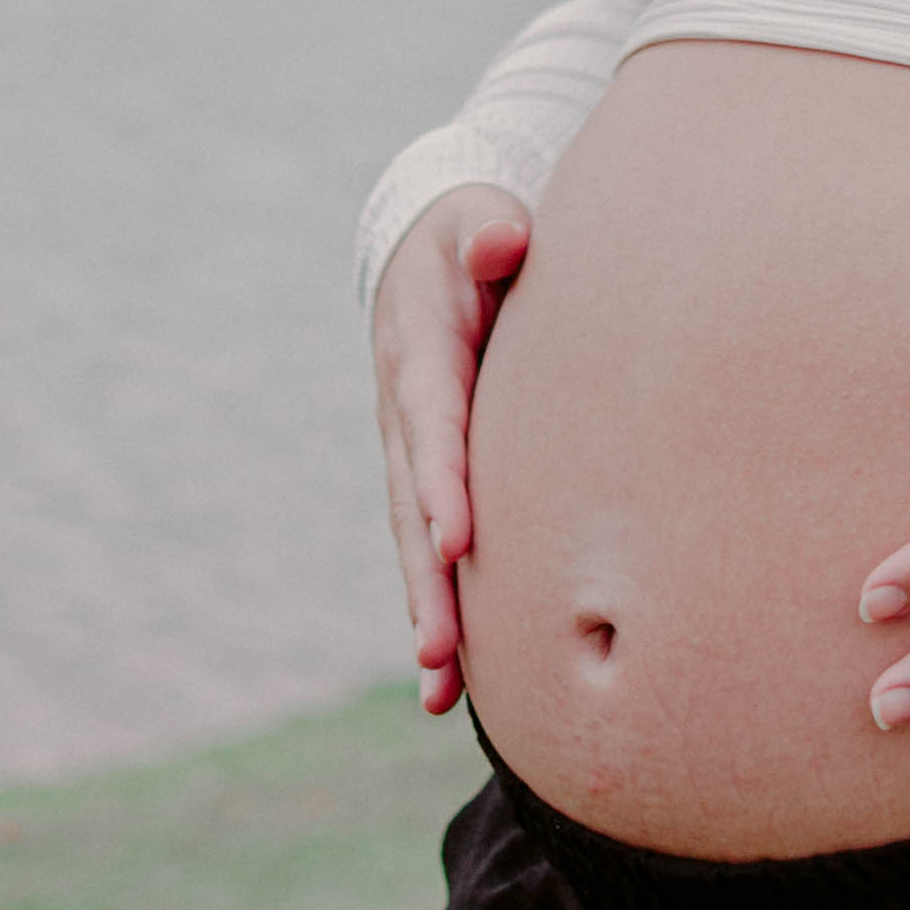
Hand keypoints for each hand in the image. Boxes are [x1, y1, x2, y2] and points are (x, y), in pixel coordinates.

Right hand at [370, 185, 531, 714]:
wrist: (428, 256)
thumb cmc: (476, 236)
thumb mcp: (479, 218)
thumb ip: (491, 232)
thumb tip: (503, 244)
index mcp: (422, 352)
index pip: (434, 422)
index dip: (442, 480)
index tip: (457, 540)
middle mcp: (406, 415)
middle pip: (413, 504)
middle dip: (426, 577)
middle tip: (441, 645)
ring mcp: (412, 454)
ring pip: (414, 542)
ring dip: (427, 610)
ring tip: (439, 684)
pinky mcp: (429, 480)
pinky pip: (429, 551)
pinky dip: (436, 611)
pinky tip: (448, 691)